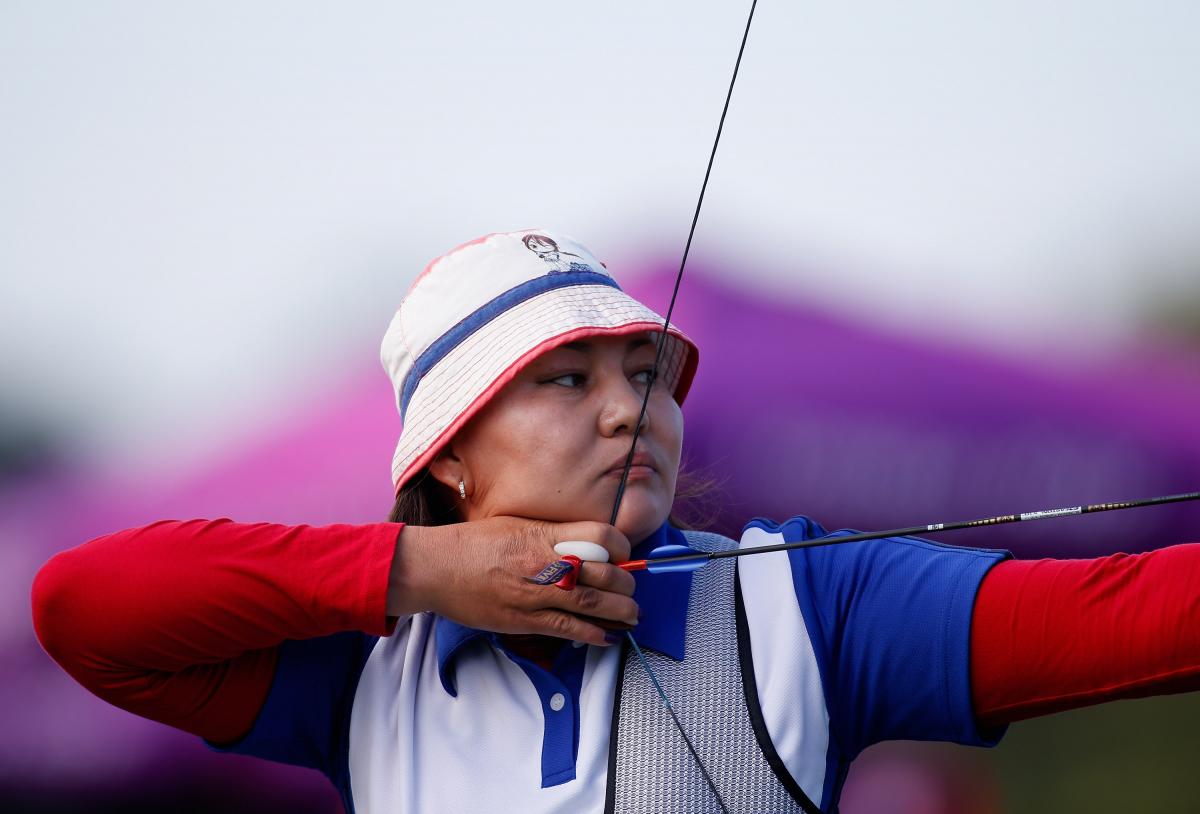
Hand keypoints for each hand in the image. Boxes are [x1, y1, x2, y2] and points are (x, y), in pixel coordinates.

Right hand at [387, 517, 637, 646]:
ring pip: (591, 603)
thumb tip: (584, 545)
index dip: (620, 547)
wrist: (436, 567)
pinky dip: (592, 634)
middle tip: (631, 590)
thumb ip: (551, 534)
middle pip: (603, 573)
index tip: (623, 555)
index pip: (600, 537)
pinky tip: (606, 636)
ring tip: (632, 615)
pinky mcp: (523, 620)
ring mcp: (534, 593)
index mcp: (543, 534)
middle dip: (626, 585)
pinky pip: (567, 628)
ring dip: (619, 612)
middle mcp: (543, 563)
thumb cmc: (474, 543)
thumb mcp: (517, 525)